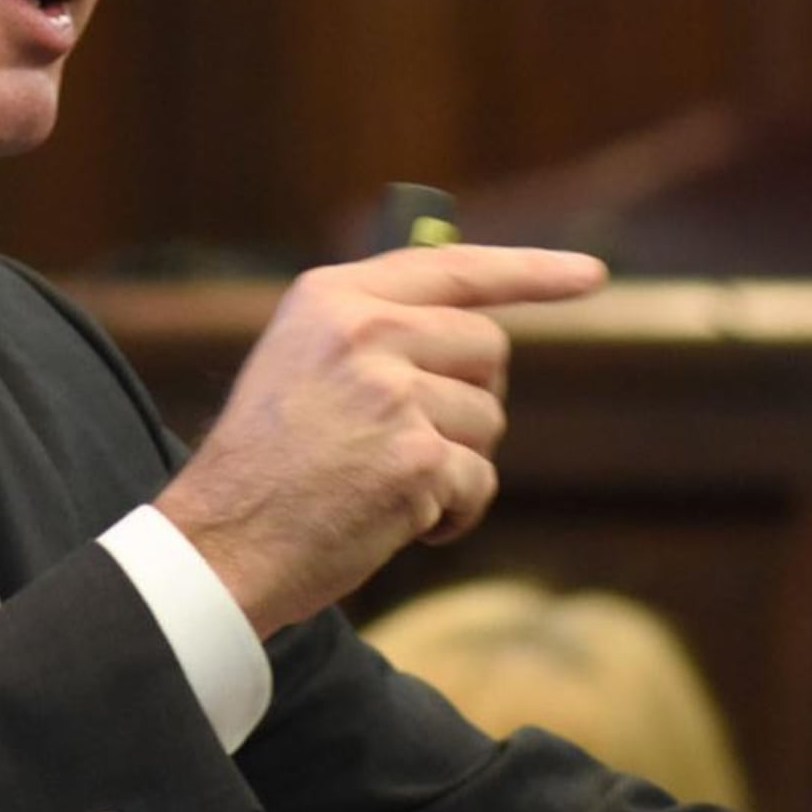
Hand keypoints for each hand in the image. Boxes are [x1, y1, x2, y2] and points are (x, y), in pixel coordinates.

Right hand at [159, 244, 607, 634]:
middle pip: (489, 349)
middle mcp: (365, 331)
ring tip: (386, 485)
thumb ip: (377, 330)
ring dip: (456, 465)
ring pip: (489, 420)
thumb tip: (479, 327)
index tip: (590, 274)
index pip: (455, 267)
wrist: (221, 544)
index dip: (531, 271)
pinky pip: (479, 481)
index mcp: (333, 297)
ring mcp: (392, 392)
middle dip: (470, 403)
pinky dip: (451, 514)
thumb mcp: (301, 362)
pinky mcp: (415, 457)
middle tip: (410, 443)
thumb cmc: (266, 465)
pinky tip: (395, 522)